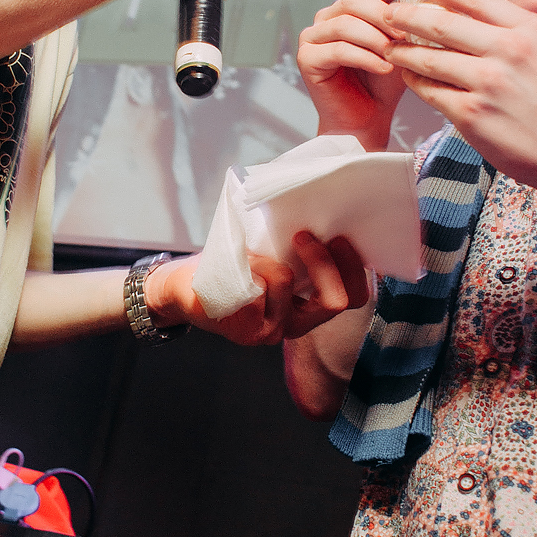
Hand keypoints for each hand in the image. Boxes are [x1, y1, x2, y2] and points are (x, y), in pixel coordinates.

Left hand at [145, 233, 368, 346]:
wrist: (182, 287)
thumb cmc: (231, 264)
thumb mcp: (273, 252)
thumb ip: (301, 245)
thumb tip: (327, 204)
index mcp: (309, 308)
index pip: (354, 298)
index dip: (354, 267)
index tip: (339, 235)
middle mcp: (295, 326)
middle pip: (336, 301)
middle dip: (324, 261)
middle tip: (303, 234)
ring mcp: (270, 332)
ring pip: (287, 280)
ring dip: (266, 257)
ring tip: (249, 255)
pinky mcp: (244, 329)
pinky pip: (255, 285)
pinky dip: (245, 266)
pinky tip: (233, 271)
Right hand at [296, 0, 409, 149]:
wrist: (366, 121)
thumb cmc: (383, 85)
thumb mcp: (401, 48)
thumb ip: (407, 24)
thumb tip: (429, 1)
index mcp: (349, 11)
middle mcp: (327, 18)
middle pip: (355, 1)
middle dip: (385, 17)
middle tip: (407, 35)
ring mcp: (312, 37)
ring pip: (346, 24)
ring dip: (375, 39)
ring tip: (396, 56)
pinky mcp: (306, 58)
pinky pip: (338, 49)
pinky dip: (364, 58)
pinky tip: (383, 68)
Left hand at [378, 0, 536, 196]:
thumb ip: (510, 31)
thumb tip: (467, 13)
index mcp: (528, 28)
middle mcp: (508, 49)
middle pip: (440, 22)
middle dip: (407, 16)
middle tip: (389, 14)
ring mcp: (488, 82)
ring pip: (428, 57)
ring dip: (403, 51)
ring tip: (391, 47)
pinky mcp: (472, 114)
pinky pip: (430, 91)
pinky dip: (415, 82)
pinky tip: (409, 77)